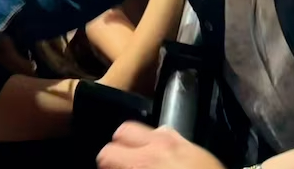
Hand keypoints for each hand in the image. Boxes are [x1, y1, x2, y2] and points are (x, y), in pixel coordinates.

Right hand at [97, 124, 224, 168]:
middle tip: (118, 163)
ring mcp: (175, 141)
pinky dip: (158, 141)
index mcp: (143, 161)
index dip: (104, 163)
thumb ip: (130, 167)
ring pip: (145, 129)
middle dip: (117, 147)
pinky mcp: (190, 143)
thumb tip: (116, 165)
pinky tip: (162, 158)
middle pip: (123, 131)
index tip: (106, 168)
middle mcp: (157, 144)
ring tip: (139, 160)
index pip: (108, 154)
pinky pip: (166, 133)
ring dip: (137, 142)